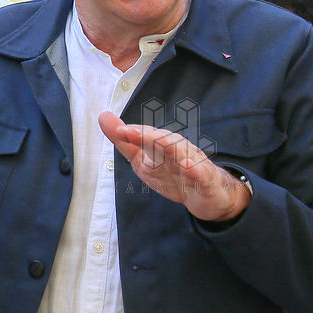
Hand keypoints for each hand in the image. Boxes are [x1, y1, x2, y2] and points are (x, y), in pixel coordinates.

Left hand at [98, 112, 250, 222]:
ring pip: (184, 153)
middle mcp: (178, 150)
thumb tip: (103, 116)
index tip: (118, 131)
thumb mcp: (144, 159)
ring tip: (158, 142)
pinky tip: (188, 166)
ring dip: (171, 147)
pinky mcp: (206, 181)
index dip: (134, 134)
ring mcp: (194, 164)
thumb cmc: (172, 173)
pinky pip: (202, 174)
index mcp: (162, 145)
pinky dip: (196, 170)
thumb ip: (125, 141)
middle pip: (164, 140)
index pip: (147, 136)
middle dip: (147, 136)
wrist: (209, 195)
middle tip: (129, 132)